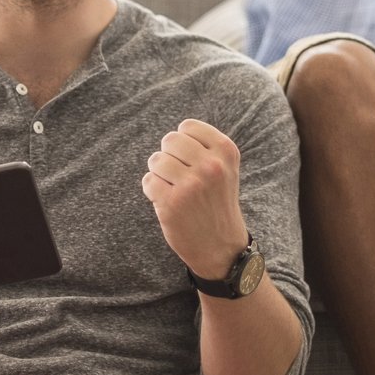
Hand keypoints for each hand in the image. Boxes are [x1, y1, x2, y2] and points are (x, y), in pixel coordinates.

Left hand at [141, 119, 249, 281]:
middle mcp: (211, 166)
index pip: (187, 127)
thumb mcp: (225, 168)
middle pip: (169, 140)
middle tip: (179, 176)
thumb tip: (173, 134)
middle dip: (169, 156)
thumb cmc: (217, 202)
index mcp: (226, 152)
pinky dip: (152, 190)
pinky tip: (168, 202)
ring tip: (175, 189)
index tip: (191, 161)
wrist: (221, 248)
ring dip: (159, 174)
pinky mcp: (172, 204)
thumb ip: (205, 147)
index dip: (183, 143)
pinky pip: (148, 181)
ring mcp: (191, 185)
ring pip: (156, 160)